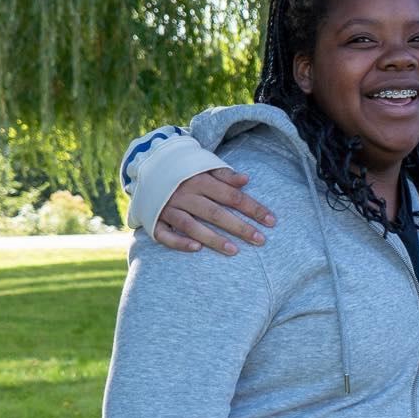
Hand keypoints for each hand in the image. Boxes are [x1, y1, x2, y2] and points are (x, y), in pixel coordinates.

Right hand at [152, 169, 275, 254]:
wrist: (146, 167)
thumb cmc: (184, 170)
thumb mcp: (204, 166)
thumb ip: (225, 174)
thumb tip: (246, 179)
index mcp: (200, 180)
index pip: (232, 196)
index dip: (253, 208)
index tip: (271, 221)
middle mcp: (185, 194)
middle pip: (216, 213)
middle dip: (239, 227)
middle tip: (260, 240)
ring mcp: (169, 208)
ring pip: (192, 226)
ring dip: (213, 239)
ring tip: (234, 251)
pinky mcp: (155, 219)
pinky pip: (165, 234)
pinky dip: (179, 242)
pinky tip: (197, 249)